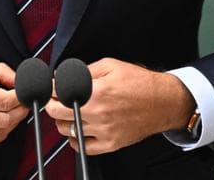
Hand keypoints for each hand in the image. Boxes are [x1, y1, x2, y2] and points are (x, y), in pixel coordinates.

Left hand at [44, 58, 193, 154]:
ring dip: (63, 121)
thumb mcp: (112, 65)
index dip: (49, 89)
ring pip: (68, 131)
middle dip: (52, 104)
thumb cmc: (141, 83)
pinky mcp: (111, 143)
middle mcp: (99, 113)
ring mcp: (105, 130)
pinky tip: (79, 129)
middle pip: (58, 113)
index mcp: (98, 91)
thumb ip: (86, 71)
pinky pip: (83, 148)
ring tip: (69, 113)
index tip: (49, 88)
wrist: (164, 102)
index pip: (60, 93)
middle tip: (55, 99)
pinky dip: (75, 140)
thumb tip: (66, 74)